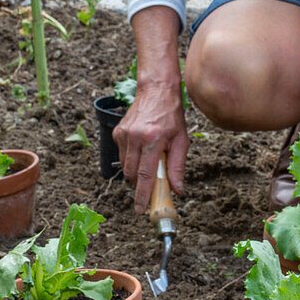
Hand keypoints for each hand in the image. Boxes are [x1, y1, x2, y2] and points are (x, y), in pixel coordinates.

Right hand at [114, 79, 188, 212]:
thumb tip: (177, 190)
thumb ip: (178, 167)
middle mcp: (136, 137)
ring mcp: (124, 134)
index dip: (142, 195)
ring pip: (125, 167)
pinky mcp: (118, 132)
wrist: (156, 90)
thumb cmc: (171, 116)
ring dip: (135, 172)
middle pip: (132, 175)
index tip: (141, 209)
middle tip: (150, 184)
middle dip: (140, 184)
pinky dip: (131, 159)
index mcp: (153, 139)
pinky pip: (122, 156)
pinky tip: (141, 149)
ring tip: (148, 161)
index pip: (145, 175)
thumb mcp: (181, 140)